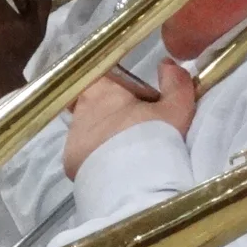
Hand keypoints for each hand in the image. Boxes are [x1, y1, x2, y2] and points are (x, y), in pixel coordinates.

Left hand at [63, 58, 194, 177]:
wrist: (131, 182)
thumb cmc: (153, 137)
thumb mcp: (176, 109)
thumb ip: (176, 83)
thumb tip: (167, 64)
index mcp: (102, 89)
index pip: (102, 77)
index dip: (117, 87)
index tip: (132, 100)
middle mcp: (81, 109)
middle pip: (92, 104)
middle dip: (109, 112)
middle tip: (132, 128)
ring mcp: (72, 137)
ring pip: (87, 130)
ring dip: (102, 136)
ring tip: (124, 153)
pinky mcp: (70, 162)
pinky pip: (82, 155)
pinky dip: (95, 159)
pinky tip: (113, 169)